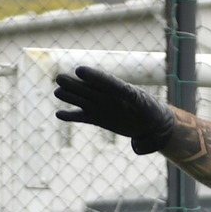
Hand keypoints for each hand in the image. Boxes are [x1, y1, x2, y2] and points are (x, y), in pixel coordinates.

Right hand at [54, 66, 176, 154]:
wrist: (153, 123)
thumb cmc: (151, 112)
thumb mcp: (147, 112)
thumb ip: (140, 116)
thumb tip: (136, 140)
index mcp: (123, 90)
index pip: (107, 82)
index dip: (94, 77)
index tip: (79, 71)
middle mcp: (109, 97)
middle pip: (89, 89)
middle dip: (75, 85)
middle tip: (59, 78)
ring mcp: (102, 107)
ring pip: (83, 101)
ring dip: (70, 96)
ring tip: (57, 92)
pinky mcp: (98, 118)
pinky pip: (82, 116)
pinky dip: (71, 116)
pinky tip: (59, 114)